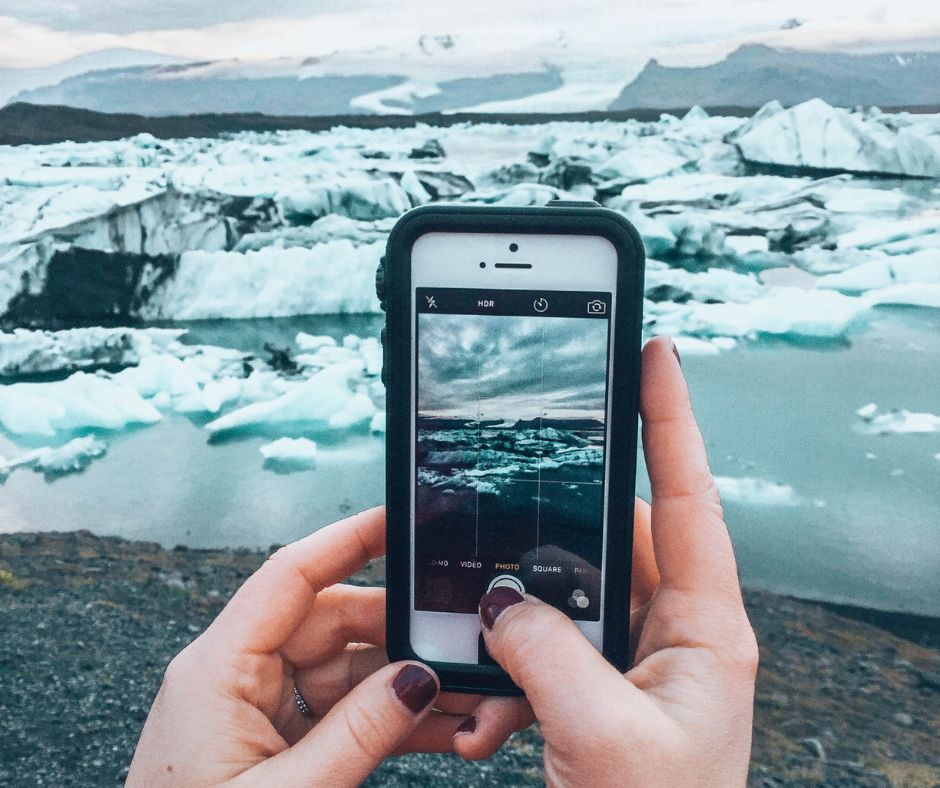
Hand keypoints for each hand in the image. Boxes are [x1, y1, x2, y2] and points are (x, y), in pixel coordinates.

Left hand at [127, 508, 530, 785]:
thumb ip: (359, 734)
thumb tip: (419, 678)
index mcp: (218, 668)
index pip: (290, 575)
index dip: (349, 539)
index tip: (401, 519)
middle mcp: (237, 674)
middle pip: (331, 620)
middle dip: (398, 631)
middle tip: (457, 642)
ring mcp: (259, 707)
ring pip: (346, 667)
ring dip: (403, 682)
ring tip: (460, 697)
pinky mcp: (276, 738)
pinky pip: (341, 709)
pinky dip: (387, 716)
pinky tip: (434, 725)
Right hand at [476, 337, 758, 786]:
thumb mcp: (605, 738)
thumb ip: (547, 654)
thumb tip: (500, 601)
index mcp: (706, 631)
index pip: (687, 497)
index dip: (671, 419)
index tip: (653, 355)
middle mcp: (675, 633)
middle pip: (610, 541)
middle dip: (550, 544)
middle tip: (507, 540)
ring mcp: (635, 661)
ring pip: (568, 596)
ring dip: (519, 622)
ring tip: (490, 660)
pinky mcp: (600, 688)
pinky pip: (549, 646)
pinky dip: (510, 669)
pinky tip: (490, 709)